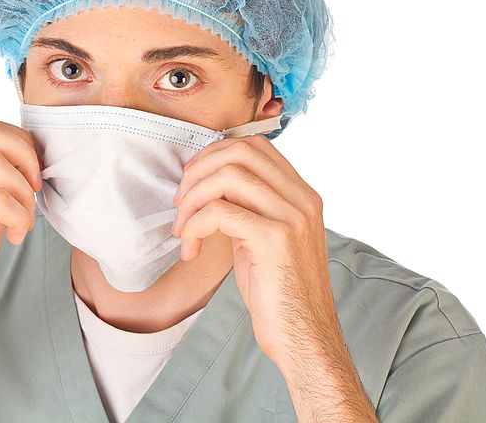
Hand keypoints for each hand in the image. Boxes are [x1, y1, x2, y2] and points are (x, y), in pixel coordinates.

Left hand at [170, 134, 331, 366]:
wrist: (305, 339)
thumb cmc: (279, 294)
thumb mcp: (266, 238)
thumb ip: (249, 206)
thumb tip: (208, 184)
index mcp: (302, 195)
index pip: (255, 145)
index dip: (214, 155)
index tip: (193, 183)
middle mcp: (302, 199)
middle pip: (239, 150)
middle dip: (198, 171)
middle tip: (180, 204)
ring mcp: (291, 217)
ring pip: (227, 175)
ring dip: (192, 199)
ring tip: (183, 229)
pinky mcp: (274, 240)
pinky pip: (219, 212)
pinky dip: (194, 228)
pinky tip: (191, 251)